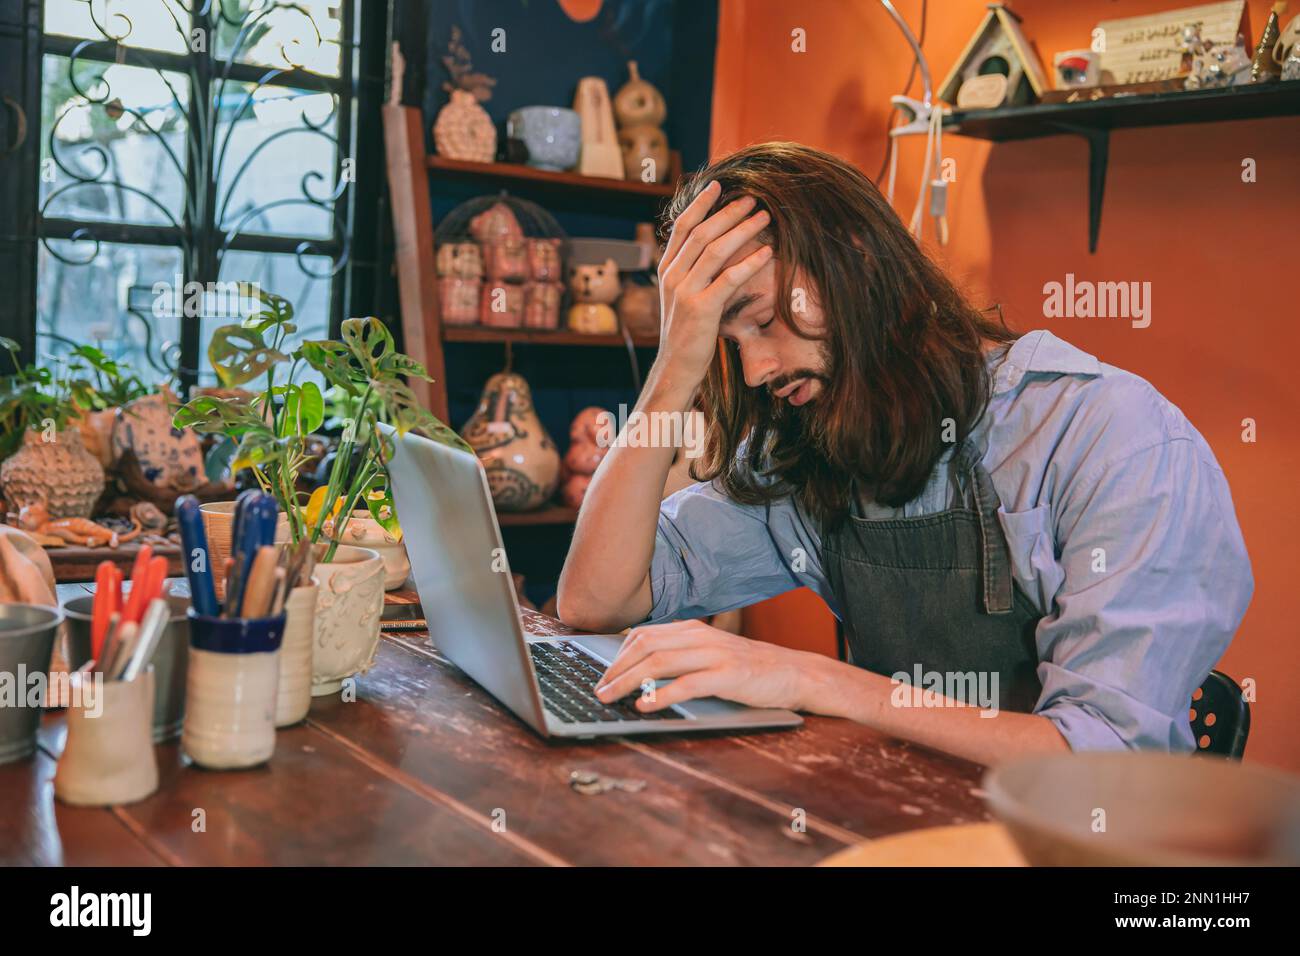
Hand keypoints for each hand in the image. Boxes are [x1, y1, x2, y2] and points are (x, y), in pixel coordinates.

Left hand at [594, 619, 817, 712]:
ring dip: (629, 682)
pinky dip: (662, 694)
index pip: (642, 636)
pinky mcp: (727, 675)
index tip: (603, 676)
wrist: (792, 672)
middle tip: (599, 690)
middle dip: (615, 670)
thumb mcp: (710, 653)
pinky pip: (687, 684)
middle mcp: (699, 637)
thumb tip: (640, 669)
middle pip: (645, 646)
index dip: (617, 656)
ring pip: (660, 663)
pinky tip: (646, 705)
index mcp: (692, 629)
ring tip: (612, 698)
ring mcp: (714, 654)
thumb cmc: (748, 668)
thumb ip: (680, 655)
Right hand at [654, 180, 771, 389]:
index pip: (682, 227)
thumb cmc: (687, 332)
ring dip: (742, 230)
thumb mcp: (682, 296)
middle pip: (701, 233)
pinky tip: (767, 252)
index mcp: (667, 269)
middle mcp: (672, 276)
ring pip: (714, 250)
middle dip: (728, 212)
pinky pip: (728, 279)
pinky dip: (749, 263)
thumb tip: (710, 247)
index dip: (700, 203)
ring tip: (764, 217)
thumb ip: (691, 271)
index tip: (718, 185)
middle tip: (752, 199)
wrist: (676, 366)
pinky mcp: (701, 309)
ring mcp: (685, 292)